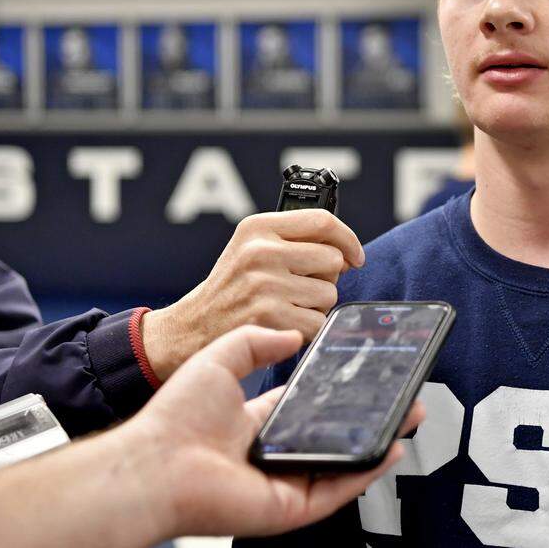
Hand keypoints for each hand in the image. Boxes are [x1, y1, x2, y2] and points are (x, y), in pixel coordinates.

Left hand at [124, 325, 424, 539]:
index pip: (309, 408)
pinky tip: (390, 447)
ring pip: (344, 462)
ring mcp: (286, 482)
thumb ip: (255, 342)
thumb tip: (293, 335)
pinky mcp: (292, 507)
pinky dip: (367, 470)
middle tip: (401, 394)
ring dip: (378, 439)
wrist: (155, 463)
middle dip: (370, 416)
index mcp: (257, 424)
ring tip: (409, 415)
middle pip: (334, 435)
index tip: (368, 374)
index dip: (339, 392)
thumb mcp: (219, 359)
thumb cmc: (175, 417)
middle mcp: (275, 454)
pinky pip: (338, 489)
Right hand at [143, 209, 363, 378]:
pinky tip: (284, 324)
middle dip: (326, 277)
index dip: (348, 239)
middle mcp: (260, 251)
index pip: (323, 221)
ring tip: (287, 305)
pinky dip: (309, 328)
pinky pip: (319, 321)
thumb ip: (295, 240)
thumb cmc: (233, 287)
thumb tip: (347, 254)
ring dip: (317, 305)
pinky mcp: (270, 316)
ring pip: (330, 293)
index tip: (355, 256)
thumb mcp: (253, 248)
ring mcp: (265, 284)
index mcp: (258, 228)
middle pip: (332, 259)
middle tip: (300, 287)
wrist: (193, 327)